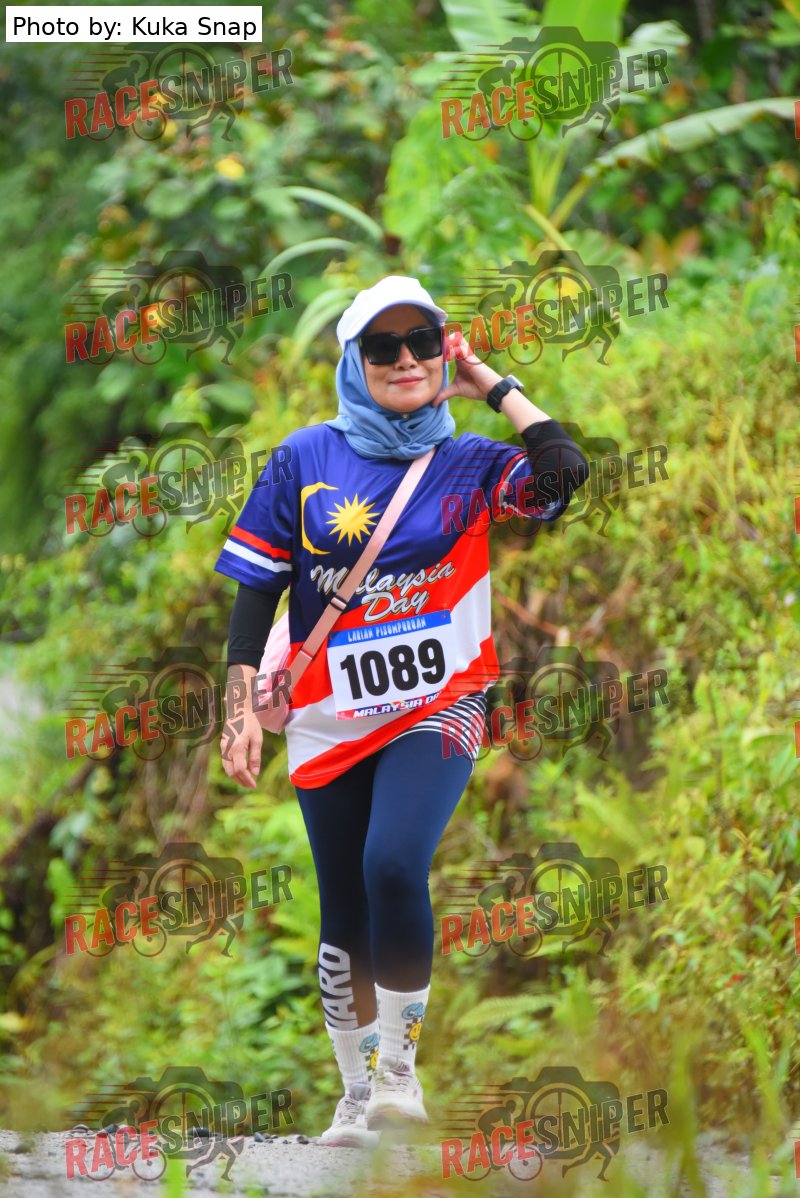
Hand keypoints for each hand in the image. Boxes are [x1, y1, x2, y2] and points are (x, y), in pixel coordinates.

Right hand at [221, 667, 262, 787]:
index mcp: (237, 747)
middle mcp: (227, 749)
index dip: (247, 779)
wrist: (238, 711)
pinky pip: (225, 763)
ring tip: (246, 781)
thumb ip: (255, 757)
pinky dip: (232, 770)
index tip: (254, 784)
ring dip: (236, 777)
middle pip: (231, 772)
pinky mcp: (222, 746)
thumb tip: (255, 773)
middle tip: (251, 785)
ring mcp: (223, 748)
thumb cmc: (250, 724)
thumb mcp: (257, 739)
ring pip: (227, 769)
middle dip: (241, 781)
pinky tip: (240, 772)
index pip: (240, 769)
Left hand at [433, 328, 500, 406]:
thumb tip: (433, 403)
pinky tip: (445, 353)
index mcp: (458, 359)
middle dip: (440, 339)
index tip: (427, 345)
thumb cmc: (475, 388)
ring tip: (436, 345)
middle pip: (450, 340)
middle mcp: (462, 354)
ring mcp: (466, 354)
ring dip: (445, 342)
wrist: (489, 390)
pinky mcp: (470, 357)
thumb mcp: (455, 390)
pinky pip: (460, 348)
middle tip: (429, 342)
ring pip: (455, 340)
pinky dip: (452, 348)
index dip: (439, 344)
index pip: (447, 347)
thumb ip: (444, 394)